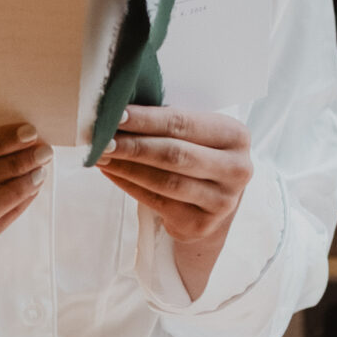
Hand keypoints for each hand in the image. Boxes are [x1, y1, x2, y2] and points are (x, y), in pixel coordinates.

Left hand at [96, 106, 252, 262]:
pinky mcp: (201, 225)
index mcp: (235, 136)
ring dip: (127, 167)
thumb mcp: (198, 132)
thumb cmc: (199, 153)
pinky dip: (129, 185)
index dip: (146, 119)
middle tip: (102, 138)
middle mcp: (236, 169)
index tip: (116, 114)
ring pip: (165, 181)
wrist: (215, 199)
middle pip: (174, 154)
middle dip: (133, 145)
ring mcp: (221, 202)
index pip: (183, 123)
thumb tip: (119, 112)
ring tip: (101, 155)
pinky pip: (157, 203)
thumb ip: (170, 122)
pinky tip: (112, 173)